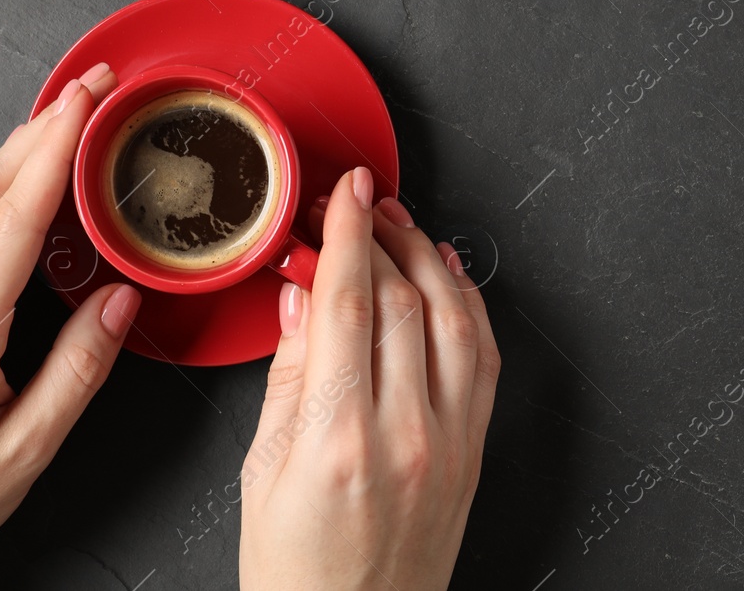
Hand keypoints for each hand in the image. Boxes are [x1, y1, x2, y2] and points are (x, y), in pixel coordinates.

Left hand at [0, 65, 140, 590]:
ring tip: (67, 121)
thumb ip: (78, 370)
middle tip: (91, 86)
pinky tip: (24, 191)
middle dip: (40, 125)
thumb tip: (120, 303)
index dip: (54, 149)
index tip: (87, 102)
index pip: (13, 216)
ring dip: (17, 151)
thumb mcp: (22, 453)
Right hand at [239, 171, 498, 590]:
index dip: (348, 233)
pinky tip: (448, 275)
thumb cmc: (297, 572)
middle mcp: (406, 433)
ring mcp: (450, 440)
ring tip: (400, 225)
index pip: (350, 303)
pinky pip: (483, 356)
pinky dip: (468, 304)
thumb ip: (287, 375)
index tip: (344, 191)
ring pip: (452, 316)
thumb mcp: (260, 473)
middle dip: (381, 235)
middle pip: (403, 300)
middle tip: (358, 203)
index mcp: (339, 439)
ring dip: (428, 257)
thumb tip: (300, 295)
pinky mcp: (475, 449)